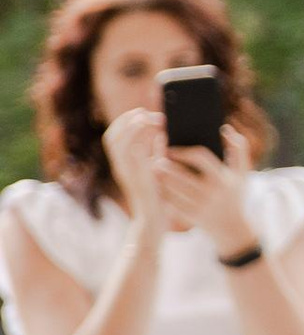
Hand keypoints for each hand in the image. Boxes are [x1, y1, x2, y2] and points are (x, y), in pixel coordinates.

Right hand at [101, 103, 169, 233]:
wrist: (154, 223)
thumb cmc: (156, 198)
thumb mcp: (156, 169)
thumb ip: (156, 152)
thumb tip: (161, 133)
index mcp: (122, 165)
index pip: (114, 138)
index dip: (124, 121)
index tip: (142, 112)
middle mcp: (120, 168)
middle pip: (112, 137)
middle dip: (126, 120)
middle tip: (145, 112)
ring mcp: (126, 174)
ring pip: (118, 143)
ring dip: (133, 126)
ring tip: (149, 118)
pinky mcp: (137, 178)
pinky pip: (132, 154)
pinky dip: (141, 139)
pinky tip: (157, 132)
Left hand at [159, 121, 256, 254]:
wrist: (232, 229)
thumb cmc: (235, 195)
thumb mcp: (243, 172)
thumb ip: (239, 147)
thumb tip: (224, 128)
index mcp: (222, 178)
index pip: (199, 157)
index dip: (183, 150)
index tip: (171, 147)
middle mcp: (210, 192)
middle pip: (179, 174)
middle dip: (165, 164)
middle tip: (156, 157)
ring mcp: (198, 206)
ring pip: (171, 189)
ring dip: (160, 178)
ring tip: (154, 170)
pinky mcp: (189, 217)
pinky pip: (169, 202)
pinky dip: (161, 193)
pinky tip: (158, 186)